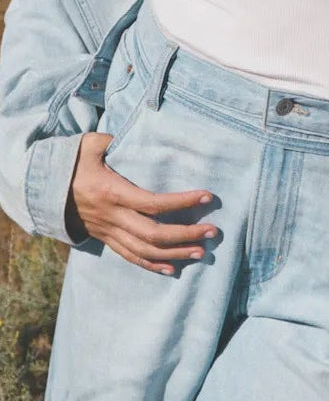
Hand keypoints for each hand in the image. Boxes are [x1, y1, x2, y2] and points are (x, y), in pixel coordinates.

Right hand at [67, 132, 216, 274]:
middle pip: (154, 233)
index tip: (207, 196)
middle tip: (213, 232)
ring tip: (202, 252)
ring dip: (175, 253)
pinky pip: (130, 256)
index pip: (153, 203)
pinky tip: (173, 268)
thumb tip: (139, 132)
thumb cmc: (70, 162)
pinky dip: (152, 264)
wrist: (42, 189)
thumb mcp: (90, 145)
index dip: (182, 202)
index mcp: (113, 193)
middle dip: (186, 235)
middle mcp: (113, 217)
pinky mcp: (106, 238)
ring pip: (145, 250)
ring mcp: (109, 231)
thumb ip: (114, 139)